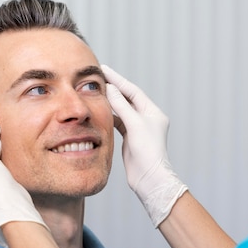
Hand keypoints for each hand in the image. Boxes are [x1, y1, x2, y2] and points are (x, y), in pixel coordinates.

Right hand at [102, 65, 187, 226]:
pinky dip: (109, 115)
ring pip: (121, 110)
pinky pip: (118, 122)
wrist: (149, 178)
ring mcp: (138, 128)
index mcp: (153, 112)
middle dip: (113, 88)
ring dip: (110, 101)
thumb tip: (111, 89)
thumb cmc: (148, 152)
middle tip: (96, 77)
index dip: (118, 79)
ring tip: (95, 91)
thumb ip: (122, 106)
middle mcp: (147, 118)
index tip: (103, 69)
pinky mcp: (130, 138)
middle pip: (127, 98)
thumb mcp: (135, 125)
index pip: (133, 90)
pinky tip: (99, 110)